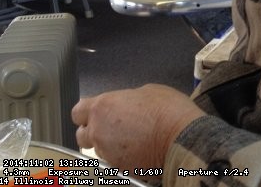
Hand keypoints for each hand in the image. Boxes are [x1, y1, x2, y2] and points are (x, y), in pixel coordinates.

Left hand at [71, 84, 203, 170]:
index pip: (77, 112)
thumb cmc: (168, 111)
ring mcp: (107, 154)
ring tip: (131, 138)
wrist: (183, 138)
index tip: (99, 110)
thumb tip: (125, 105)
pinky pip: (114, 162)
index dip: (87, 111)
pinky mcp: (120, 169)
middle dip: (93, 131)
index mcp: (103, 108)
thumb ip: (127, 98)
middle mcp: (99, 132)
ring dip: (109, 144)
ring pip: (98, 150)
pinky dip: (123, 156)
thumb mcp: (147, 91)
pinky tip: (139, 149)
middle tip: (112, 126)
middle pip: (82, 135)